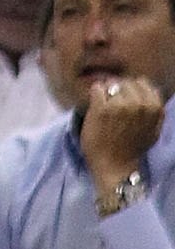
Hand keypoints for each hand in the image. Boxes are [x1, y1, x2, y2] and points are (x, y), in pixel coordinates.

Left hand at [81, 73, 166, 192]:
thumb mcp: (152, 130)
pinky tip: (96, 110)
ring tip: (105, 110)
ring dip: (105, 94)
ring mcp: (120, 105)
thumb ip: (152, 110)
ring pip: (109, 84)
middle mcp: (139, 104)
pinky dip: (94, 97)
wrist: (115, 167)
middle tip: (112, 106)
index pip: (141, 82)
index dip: (131, 90)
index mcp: (154, 107)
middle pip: (124, 82)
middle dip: (117, 91)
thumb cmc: (132, 149)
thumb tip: (150, 90)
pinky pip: (96, 89)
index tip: (125, 101)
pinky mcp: (101, 108)